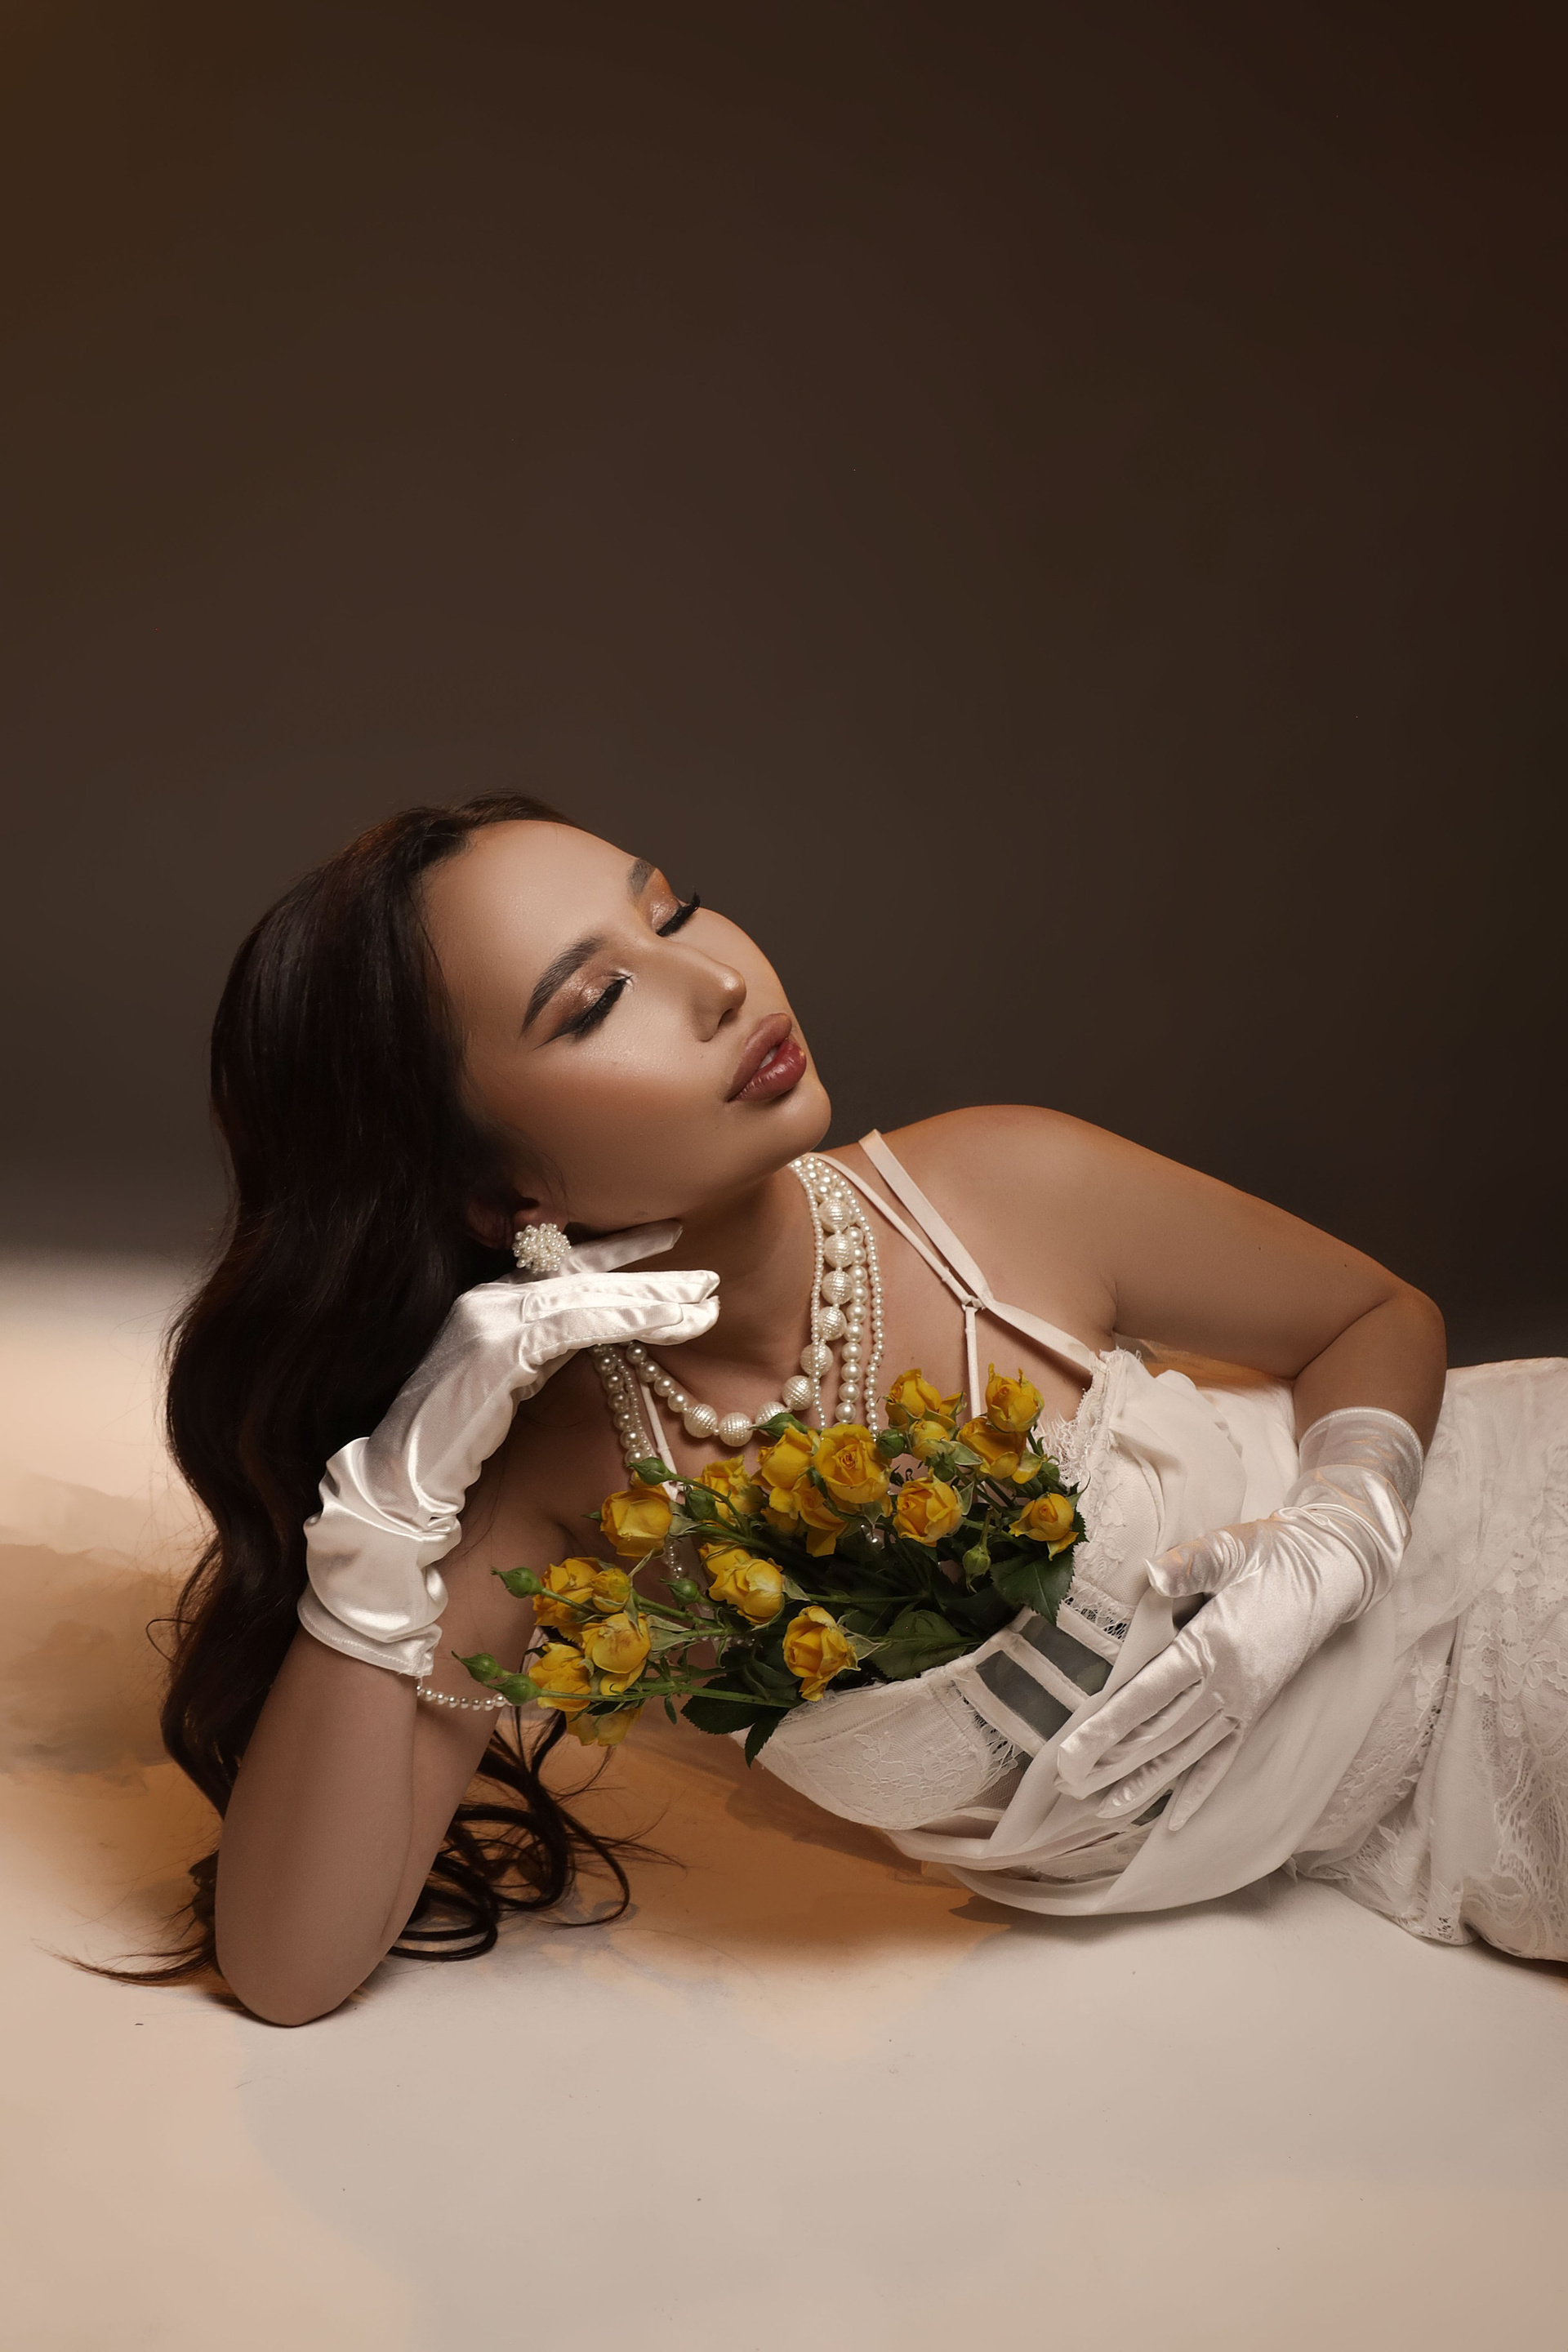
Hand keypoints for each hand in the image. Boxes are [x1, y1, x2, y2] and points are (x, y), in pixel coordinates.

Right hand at [299, 1224, 718, 1674]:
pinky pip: (575, 1324)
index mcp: (488, 1301)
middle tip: (709, 1278)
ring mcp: (490, 1318)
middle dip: (651, 1274)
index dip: (619, 1248)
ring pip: (588, 1295)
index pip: (564, 1262)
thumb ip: (541, 1354)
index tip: (671, 1235)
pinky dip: (624, 1318)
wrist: (400, 1486)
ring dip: (653, 1298)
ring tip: (705, 1302)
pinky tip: (666, 1322)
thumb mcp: (505, 1386)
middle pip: (585, 1274)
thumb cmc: (454, 1448)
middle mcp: (488, 1297)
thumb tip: (597, 1343)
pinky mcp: (498, 1349)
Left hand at [1055, 1407, 1421, 1831]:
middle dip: (1112, 1761)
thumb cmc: (1271, 1554)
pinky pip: (1223, 1758)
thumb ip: (1190, 1562)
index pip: (1149, 1696)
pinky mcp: (1254, 1709)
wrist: (1329, 1571)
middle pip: (1159, 1733)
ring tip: (1103, 1809)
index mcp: (1213, 1646)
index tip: (1073, 1753)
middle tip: (1068, 1784)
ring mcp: (1243, 1703)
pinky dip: (1198, 1791)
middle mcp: (1227, 1685)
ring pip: (1186, 1754)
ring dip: (1145, 1783)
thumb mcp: (1231, 1547)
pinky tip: (1174, 1821)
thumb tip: (1151, 1573)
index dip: (1108, 1727)